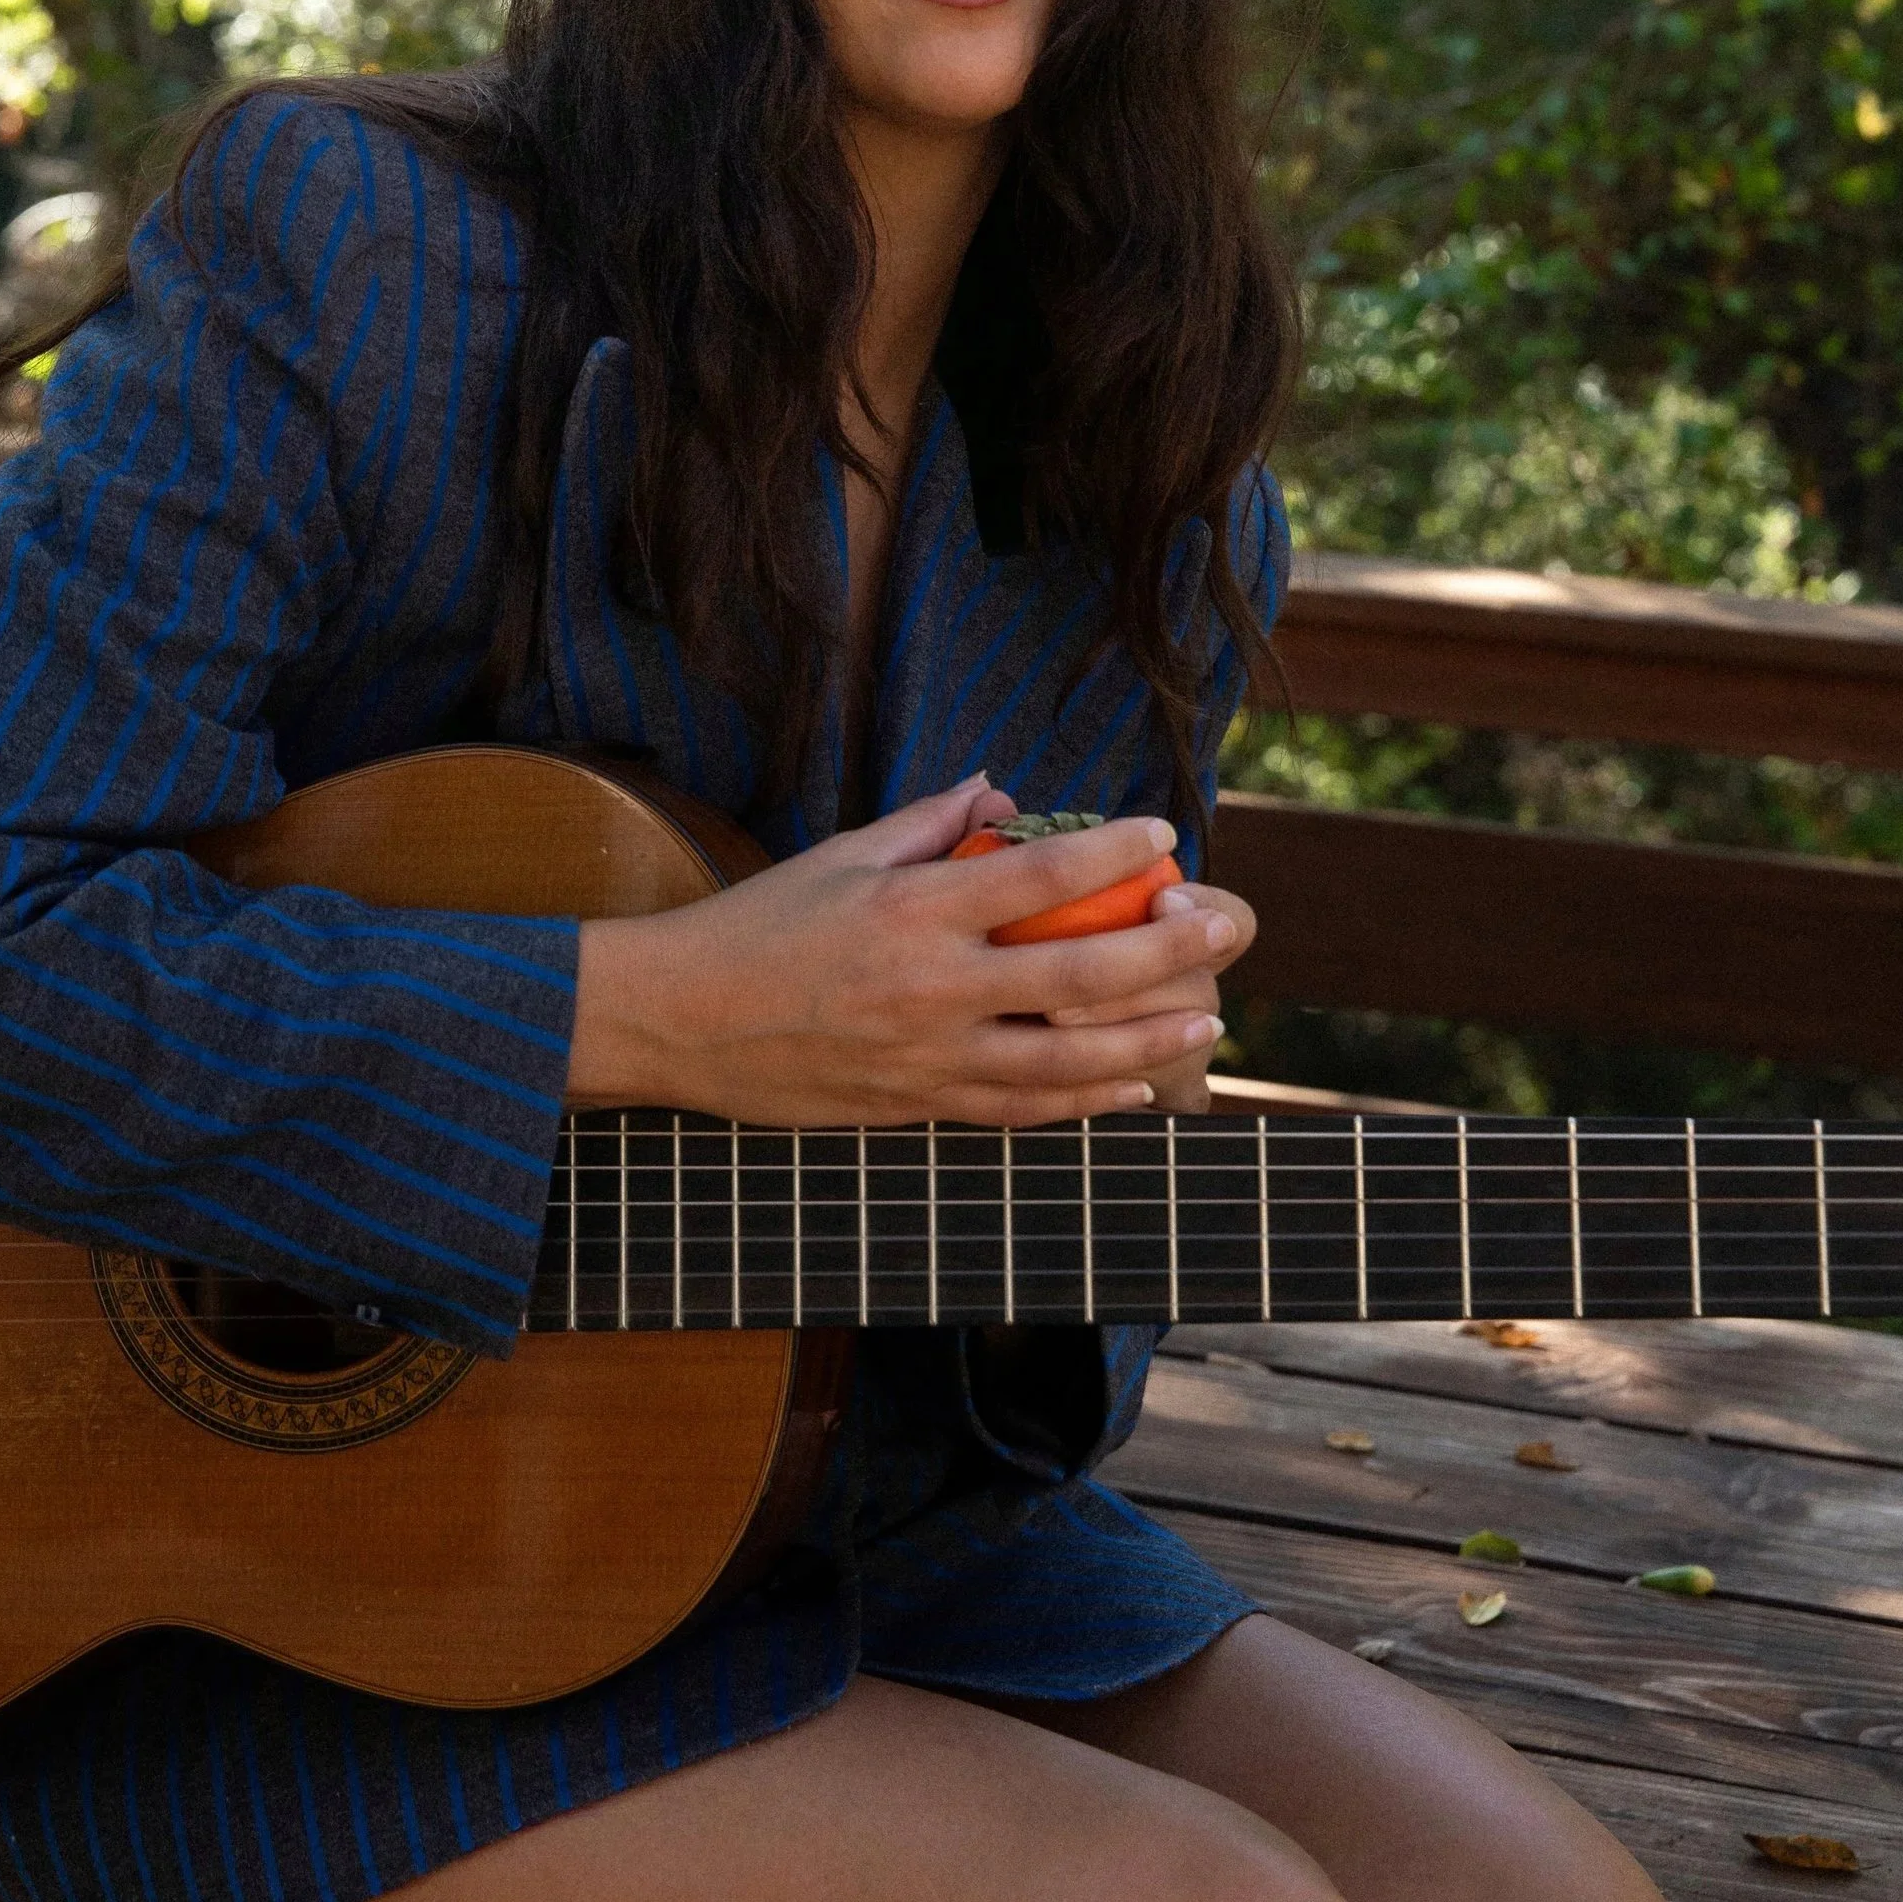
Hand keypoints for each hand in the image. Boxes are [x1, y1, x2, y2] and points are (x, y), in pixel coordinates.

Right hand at [567, 773, 1253, 1127]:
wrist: (678, 1021)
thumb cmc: (756, 926)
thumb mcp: (839, 854)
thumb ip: (927, 822)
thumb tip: (998, 790)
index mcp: (911, 910)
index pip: (1036, 877)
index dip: (1111, 856)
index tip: (1161, 832)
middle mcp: (929, 988)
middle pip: (1077, 977)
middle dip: (1166, 954)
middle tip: (1223, 931)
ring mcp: (927, 1059)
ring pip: (1066, 1062)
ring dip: (1148, 1041)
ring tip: (1207, 1020)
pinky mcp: (916, 1109)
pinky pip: (1019, 1111)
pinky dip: (1086, 1103)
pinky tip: (1135, 1088)